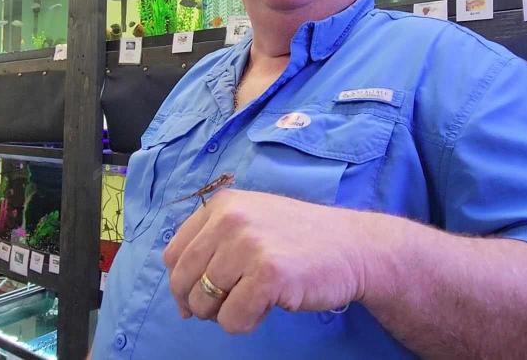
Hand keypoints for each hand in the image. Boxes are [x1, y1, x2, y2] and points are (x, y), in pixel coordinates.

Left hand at [162, 189, 369, 332]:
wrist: (354, 246)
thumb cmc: (301, 241)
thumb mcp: (252, 223)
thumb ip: (213, 245)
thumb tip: (181, 298)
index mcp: (222, 205)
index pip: (173, 254)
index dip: (182, 283)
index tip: (201, 295)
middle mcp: (230, 219)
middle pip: (183, 281)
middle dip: (200, 303)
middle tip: (232, 302)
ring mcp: (248, 245)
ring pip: (204, 304)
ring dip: (226, 313)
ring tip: (256, 298)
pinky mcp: (268, 274)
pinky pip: (232, 319)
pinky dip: (247, 322)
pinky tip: (270, 305)